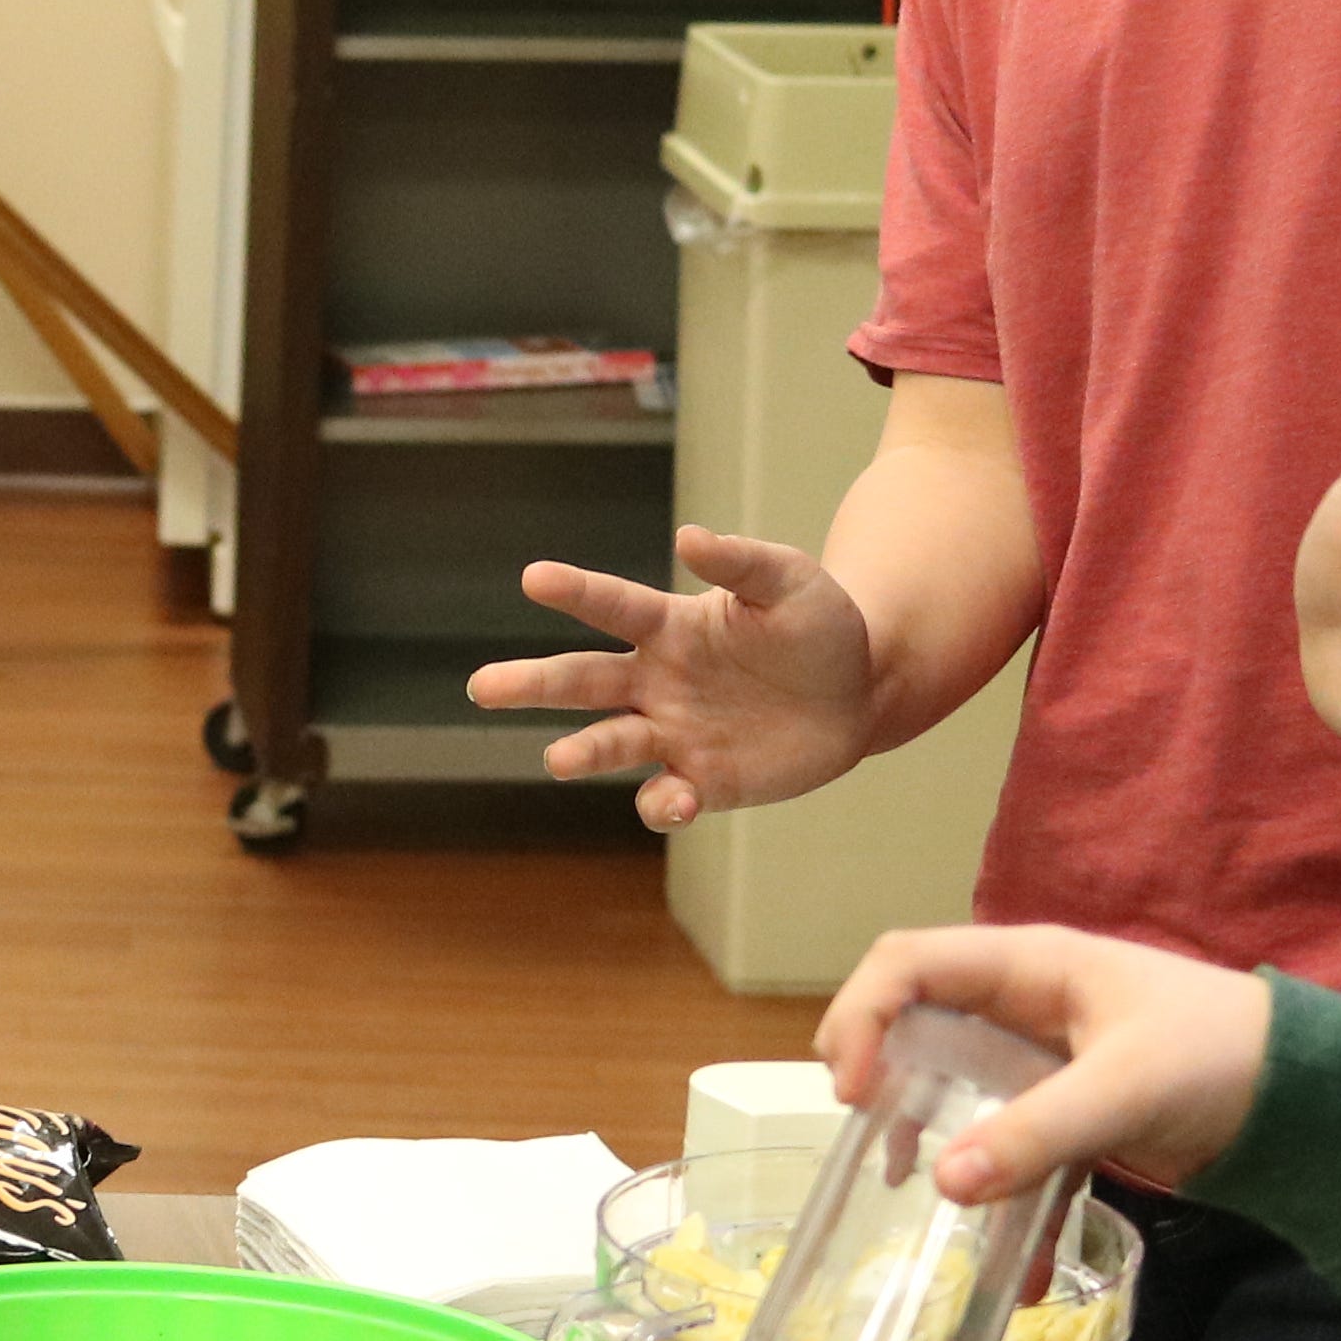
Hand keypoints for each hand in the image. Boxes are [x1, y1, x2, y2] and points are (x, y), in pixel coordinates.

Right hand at [467, 527, 879, 831]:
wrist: (858, 694)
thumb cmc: (818, 625)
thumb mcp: (790, 582)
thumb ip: (741, 562)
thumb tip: (688, 538)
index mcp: (671, 627)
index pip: (613, 607)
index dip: (575, 592)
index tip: (533, 577)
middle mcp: (657, 681)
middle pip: (582, 682)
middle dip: (532, 684)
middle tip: (481, 686)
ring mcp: (675, 734)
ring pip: (610, 743)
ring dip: (582, 752)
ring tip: (558, 761)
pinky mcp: (702, 781)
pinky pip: (664, 797)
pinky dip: (660, 802)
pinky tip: (674, 798)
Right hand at [821, 923, 1276, 1202]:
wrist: (1315, 1100)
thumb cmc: (1223, 1057)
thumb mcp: (1125, 1089)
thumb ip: (1035, 1134)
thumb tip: (942, 1183)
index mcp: (1031, 966)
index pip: (908, 962)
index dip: (862, 1014)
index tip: (850, 1091)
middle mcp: (1027, 1005)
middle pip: (919, 1019)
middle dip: (880, 1074)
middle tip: (864, 1137)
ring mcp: (1049, 1062)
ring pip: (960, 1090)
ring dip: (932, 1140)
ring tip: (911, 1195)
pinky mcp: (1077, 1115)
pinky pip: (1019, 1153)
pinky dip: (1013, 1205)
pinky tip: (1020, 1275)